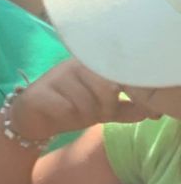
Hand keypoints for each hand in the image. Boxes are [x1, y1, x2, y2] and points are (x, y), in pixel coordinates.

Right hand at [10, 60, 141, 146]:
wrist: (31, 120)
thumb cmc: (69, 109)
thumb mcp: (103, 110)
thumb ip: (127, 109)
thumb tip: (152, 111)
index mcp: (94, 64)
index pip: (119, 73)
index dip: (124, 92)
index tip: (119, 106)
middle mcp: (76, 64)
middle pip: (106, 86)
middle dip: (106, 107)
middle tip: (99, 115)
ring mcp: (57, 76)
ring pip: (85, 100)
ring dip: (85, 115)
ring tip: (78, 117)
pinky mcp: (40, 92)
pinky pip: (65, 108)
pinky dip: (68, 117)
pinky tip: (61, 117)